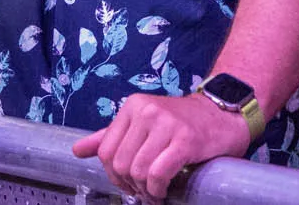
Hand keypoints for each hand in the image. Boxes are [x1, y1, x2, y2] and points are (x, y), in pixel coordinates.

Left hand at [71, 93, 250, 200]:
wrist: (221, 116)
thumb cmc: (180, 124)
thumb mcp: (142, 124)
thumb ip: (110, 136)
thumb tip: (77, 149)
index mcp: (132, 106)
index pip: (105, 150)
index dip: (113, 175)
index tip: (127, 182)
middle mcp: (146, 111)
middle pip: (120, 163)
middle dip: (130, 184)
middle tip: (143, 191)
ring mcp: (166, 124)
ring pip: (138, 171)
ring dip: (145, 190)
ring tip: (155, 192)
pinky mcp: (185, 140)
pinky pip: (158, 174)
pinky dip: (158, 190)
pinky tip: (163, 192)